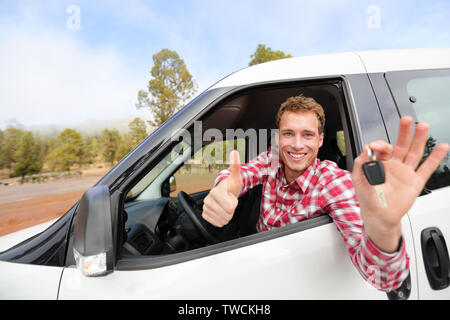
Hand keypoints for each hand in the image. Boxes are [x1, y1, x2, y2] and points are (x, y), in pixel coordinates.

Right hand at [202, 150, 242, 226]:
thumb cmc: (230, 186)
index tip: (231, 197)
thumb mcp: (236, 177)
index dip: (234, 204)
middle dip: (231, 210)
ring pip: (222, 220)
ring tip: (225, 206)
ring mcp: (206, 207)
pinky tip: (221, 211)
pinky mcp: (205, 214)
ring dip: (226, 215)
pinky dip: (220, 219)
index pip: (230, 207)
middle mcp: (208, 199)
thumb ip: (235, 166)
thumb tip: (234, 152)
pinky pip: (216, 223)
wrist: (224, 192)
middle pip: (226, 215)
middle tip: (229, 202)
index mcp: (215, 192)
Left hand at [352, 116, 449, 251]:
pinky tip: (441, 147)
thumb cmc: (368, 198)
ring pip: (414, 152)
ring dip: (419, 139)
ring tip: (423, 126)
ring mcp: (405, 172)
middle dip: (403, 132)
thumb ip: (360, 164)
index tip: (374, 147)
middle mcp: (394, 165)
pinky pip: (427, 168)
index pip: (382, 148)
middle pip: (401, 144)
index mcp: (379, 163)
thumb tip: (365, 151)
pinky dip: (435, 158)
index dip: (379, 145)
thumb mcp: (358, 180)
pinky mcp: (415, 182)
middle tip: (406, 120)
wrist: (378, 216)